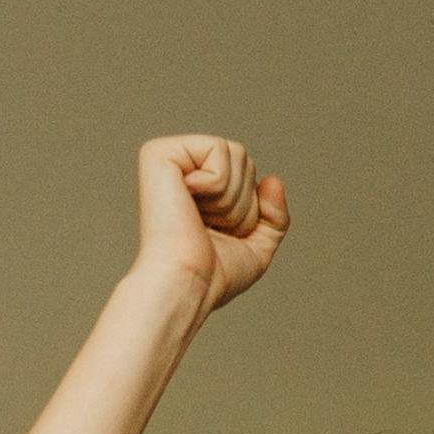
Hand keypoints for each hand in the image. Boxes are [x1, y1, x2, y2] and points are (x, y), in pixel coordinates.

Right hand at [133, 132, 288, 310]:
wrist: (188, 285)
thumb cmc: (212, 276)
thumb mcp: (256, 247)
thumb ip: (273, 215)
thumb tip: (272, 180)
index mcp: (196, 187)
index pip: (247, 173)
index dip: (248, 209)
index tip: (218, 233)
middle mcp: (179, 169)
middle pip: (244, 159)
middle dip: (241, 201)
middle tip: (210, 227)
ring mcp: (167, 158)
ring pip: (236, 154)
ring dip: (230, 197)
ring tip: (199, 218)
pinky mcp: (159, 153)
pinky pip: (218, 149)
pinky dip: (218, 183)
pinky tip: (189, 200)